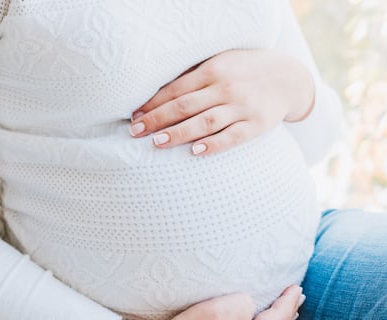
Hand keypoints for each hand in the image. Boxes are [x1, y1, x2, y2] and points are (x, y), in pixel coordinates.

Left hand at [129, 49, 314, 155]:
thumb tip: (156, 96)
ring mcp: (242, 106)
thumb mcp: (220, 64)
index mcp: (213, 70)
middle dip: (157, 119)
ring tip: (157, 142)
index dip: (153, 104)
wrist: (289, 78)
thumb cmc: (244, 71)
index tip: (134, 117)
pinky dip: (214, 144)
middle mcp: (226, 87)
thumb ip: (193, 77)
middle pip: (185, 106)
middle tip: (136, 132)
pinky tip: (195, 151)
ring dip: (179, 133)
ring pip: (205, 122)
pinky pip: (233, 136)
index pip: (175, 90)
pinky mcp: (256, 124)